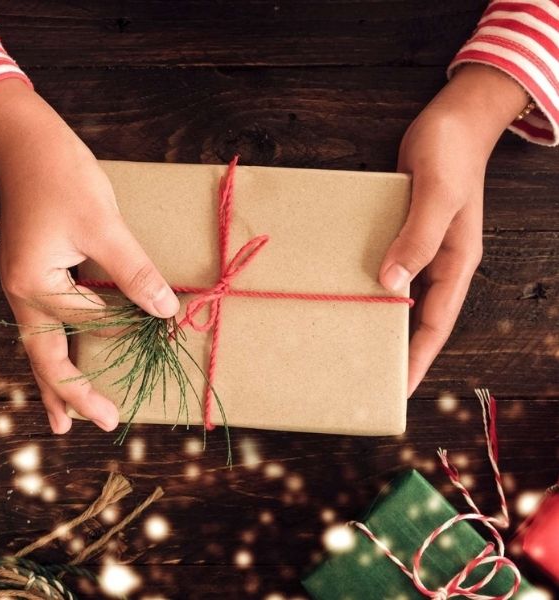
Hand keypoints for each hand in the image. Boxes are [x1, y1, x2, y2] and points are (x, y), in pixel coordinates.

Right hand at [0, 79, 179, 433]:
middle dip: (71, 393)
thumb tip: (165, 309)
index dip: (127, 325)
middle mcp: (21, 292)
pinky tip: (61, 360)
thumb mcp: (103, 225)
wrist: (24, 142)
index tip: (161, 331)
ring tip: (62, 421)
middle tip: (99, 425)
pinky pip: (43, 324)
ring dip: (54, 382)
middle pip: (45, 355)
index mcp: (33, 283)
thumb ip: (133, 271)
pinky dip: (54, 350)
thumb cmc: (60, 177)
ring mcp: (22, 284)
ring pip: (39, 345)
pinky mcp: (31, 274)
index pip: (87, 320)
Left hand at [379, 64, 529, 394]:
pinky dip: (367, 281)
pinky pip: (384, 264)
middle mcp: (438, 261)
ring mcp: (419, 246)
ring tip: (346, 340)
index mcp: (455, 261)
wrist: (451, 115)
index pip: (435, 322)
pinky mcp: (400, 229)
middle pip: (415, 317)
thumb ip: (417, 237)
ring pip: (398, 293)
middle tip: (362, 374)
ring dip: (376, 316)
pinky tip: (341, 288)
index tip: (397, 389)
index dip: (416, 357)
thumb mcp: (437, 194)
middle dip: (393, 347)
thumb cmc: (450, 151)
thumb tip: (392, 283)